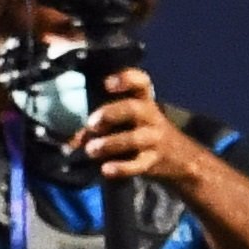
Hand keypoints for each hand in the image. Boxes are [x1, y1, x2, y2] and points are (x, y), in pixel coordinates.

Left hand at [78, 66, 208, 188]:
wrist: (177, 157)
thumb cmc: (139, 131)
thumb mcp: (125, 121)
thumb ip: (98, 126)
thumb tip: (71, 141)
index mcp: (143, 101)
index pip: (141, 83)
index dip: (126, 79)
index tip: (107, 84)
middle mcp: (150, 116)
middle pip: (133, 109)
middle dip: (110, 114)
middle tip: (92, 124)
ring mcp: (153, 139)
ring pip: (134, 139)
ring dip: (110, 143)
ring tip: (91, 150)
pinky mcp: (152, 162)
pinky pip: (138, 165)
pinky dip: (121, 168)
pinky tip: (106, 169)